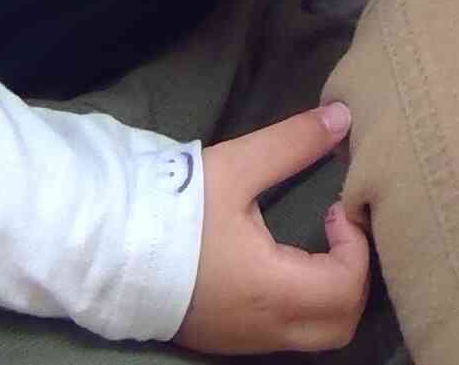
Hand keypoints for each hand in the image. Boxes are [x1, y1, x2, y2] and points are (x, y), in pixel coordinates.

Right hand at [174, 104, 368, 354]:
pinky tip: (280, 264)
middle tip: (335, 232)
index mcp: (273, 291)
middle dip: (352, 276)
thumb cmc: (171, 211)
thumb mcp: (235, 167)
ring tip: (311, 245)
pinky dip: (300, 305)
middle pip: (340, 324)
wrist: (101, 250)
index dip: (357, 245)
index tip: (334, 208)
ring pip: (313, 334)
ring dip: (327, 293)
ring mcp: (243, 340)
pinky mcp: (223, 339)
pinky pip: (283, 333)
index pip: (348, 286)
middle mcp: (265, 328)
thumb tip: (343, 117)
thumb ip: (293, 143)